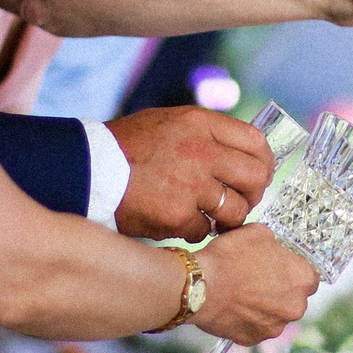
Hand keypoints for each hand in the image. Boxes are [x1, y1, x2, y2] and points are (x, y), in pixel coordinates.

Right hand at [109, 106, 275, 238]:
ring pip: (236, 209)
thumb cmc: (128, 146)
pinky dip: (196, 230)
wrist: (88, 169)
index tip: (259, 175)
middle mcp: (201, 151)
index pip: (255, 141)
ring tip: (211, 216)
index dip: (264, 162)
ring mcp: (191, 185)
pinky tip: (180, 222)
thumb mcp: (170, 123)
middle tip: (241, 201)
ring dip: (227, 217)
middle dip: (253, 194)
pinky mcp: (177, 215)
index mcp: (200, 122)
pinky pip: (205, 229)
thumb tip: (244, 154)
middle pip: (255, 177)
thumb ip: (207, 134)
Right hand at [192, 225, 315, 342]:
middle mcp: (295, 307)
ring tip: (241, 293)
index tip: (280, 267)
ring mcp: (275, 327)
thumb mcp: (258, 232)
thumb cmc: (229, 257)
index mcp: (303, 279)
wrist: (199, 286)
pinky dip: (247, 319)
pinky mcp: (253, 339)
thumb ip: (275, 244)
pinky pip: (255, 328)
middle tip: (257, 279)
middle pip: (294, 299)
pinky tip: (233, 306)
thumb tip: (273, 248)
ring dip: (264, 306)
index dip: (294, 271)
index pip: (310, 277)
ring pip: (275, 315)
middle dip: (280, 290)